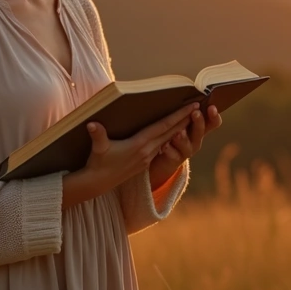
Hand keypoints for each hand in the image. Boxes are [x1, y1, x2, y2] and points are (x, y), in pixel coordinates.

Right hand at [63, 102, 197, 206]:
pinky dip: (170, 137)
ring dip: (180, 127)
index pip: (163, 128)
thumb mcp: (98, 149)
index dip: (178, 116)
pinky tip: (175, 131)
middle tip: (199, 106)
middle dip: (185, 119)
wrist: (98, 183)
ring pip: (168, 139)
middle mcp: (147, 151)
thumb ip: (97, 136)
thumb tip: (92, 124)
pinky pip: (162, 146)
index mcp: (140, 146)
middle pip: (171, 132)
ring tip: (191, 115)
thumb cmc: (98, 164)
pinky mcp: (144, 161)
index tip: (191, 106)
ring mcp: (147, 157)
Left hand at [149, 104, 221, 189]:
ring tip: (178, 133)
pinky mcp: (175, 160)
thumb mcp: (180, 120)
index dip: (214, 116)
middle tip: (195, 113)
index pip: (213, 122)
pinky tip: (165, 146)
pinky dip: (170, 151)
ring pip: (188, 145)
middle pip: (201, 131)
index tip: (212, 107)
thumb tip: (183, 87)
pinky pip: (174, 156)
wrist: (163, 157)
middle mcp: (196, 139)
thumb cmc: (172, 131)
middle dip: (199, 122)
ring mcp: (186, 151)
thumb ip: (184, 109)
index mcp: (199, 128)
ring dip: (184, 138)